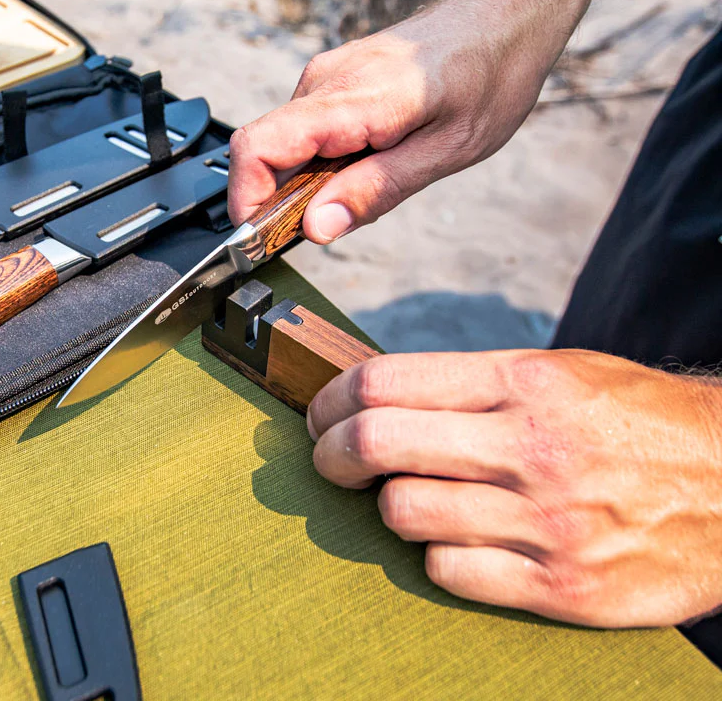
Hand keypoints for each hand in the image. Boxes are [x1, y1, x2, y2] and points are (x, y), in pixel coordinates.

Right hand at [227, 0, 557, 242]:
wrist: (504, 16)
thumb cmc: (487, 76)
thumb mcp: (444, 152)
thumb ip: (374, 191)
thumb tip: (316, 228)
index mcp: (350, 99)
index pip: (257, 147)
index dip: (246, 198)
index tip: (261, 237)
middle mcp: (324, 82)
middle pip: (263, 151)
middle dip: (278, 199)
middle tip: (328, 224)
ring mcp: (324, 77)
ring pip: (283, 144)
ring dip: (304, 181)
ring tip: (365, 185)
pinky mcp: (332, 81)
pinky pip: (304, 131)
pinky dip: (319, 161)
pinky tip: (367, 160)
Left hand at [306, 349, 721, 626]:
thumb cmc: (638, 423)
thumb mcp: (562, 374)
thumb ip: (471, 386)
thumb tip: (375, 398)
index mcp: (526, 383)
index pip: (383, 382)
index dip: (331, 401)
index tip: (322, 416)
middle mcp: (531, 448)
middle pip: (376, 444)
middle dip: (332, 454)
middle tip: (331, 461)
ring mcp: (545, 521)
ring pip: (403, 513)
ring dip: (393, 507)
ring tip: (414, 500)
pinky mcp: (560, 586)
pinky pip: (448, 572)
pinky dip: (439, 557)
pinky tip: (461, 542)